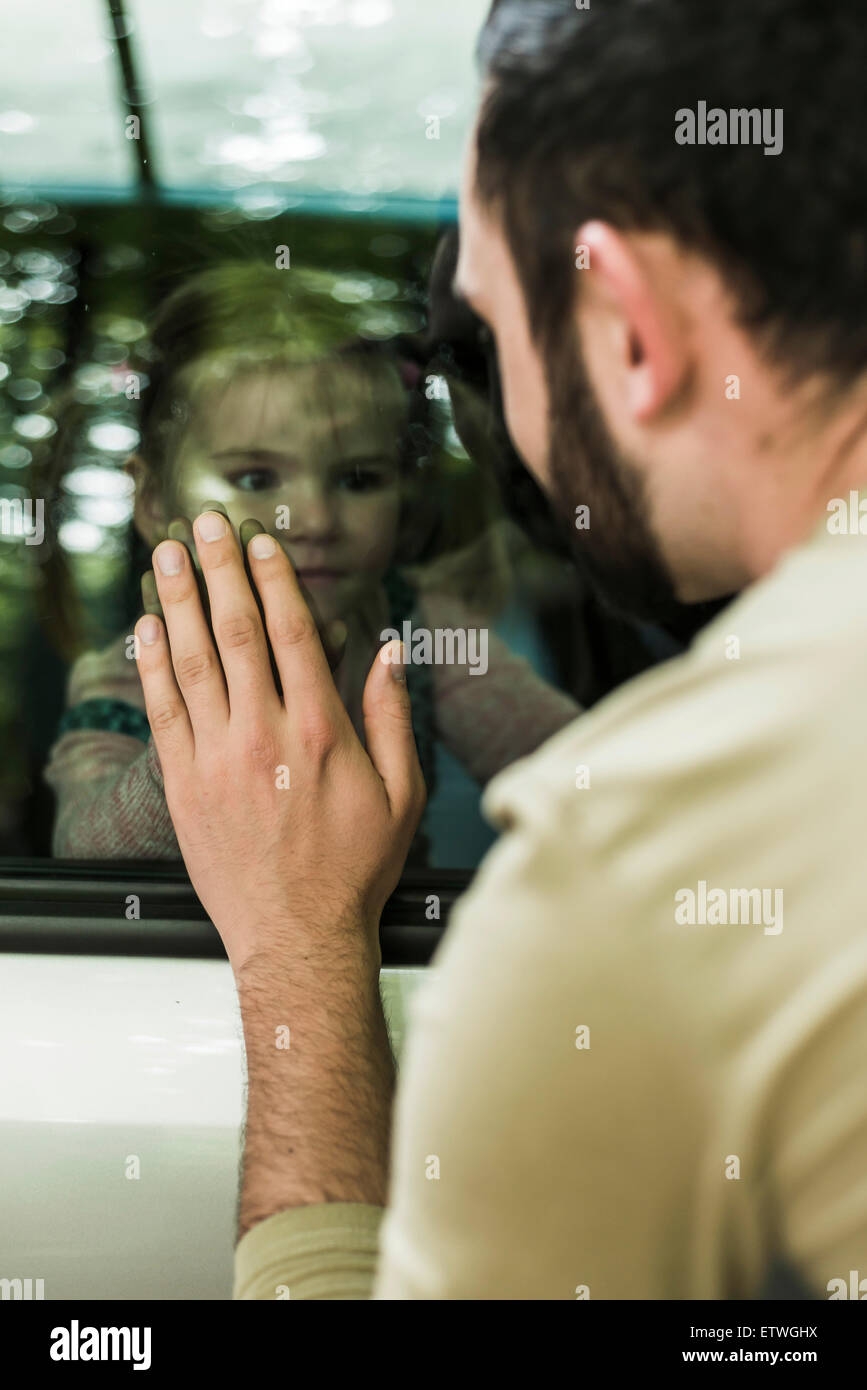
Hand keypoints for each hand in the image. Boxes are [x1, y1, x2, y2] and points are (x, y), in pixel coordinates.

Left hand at [134, 510, 425, 975]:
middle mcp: (265, 736)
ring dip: (177, 602)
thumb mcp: (404, 794)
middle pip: (236, 632)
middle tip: (204, 522)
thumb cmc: (354, 869)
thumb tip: (390, 653)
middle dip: (219, 570)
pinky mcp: (184, 787)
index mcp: (321, 732)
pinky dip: (152, 666)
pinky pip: (163, 712)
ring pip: (192, 663)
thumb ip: (392, 717)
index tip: (258, 542)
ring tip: (165, 555)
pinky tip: (146, 629)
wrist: (298, 937)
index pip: (291, 634)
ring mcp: (217, 760)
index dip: (272, 579)